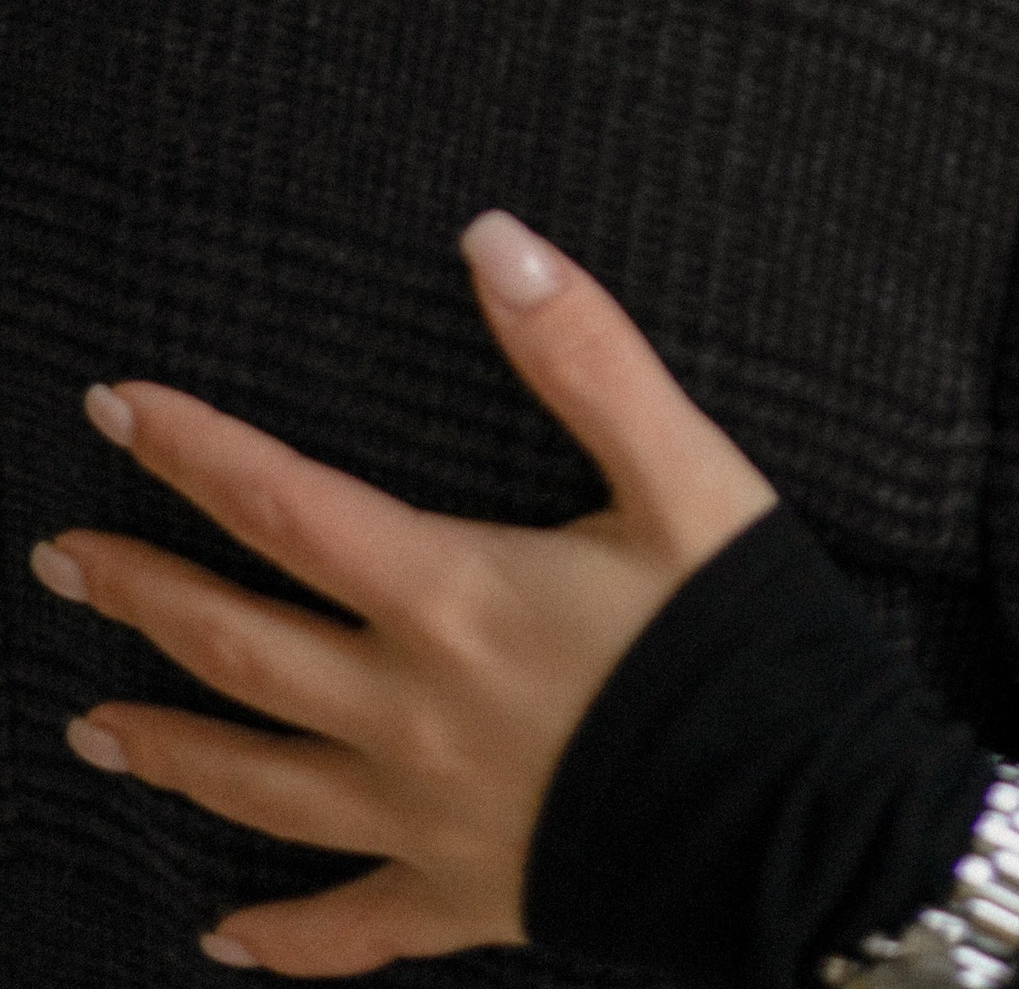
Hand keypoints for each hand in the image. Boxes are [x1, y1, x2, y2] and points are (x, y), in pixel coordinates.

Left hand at [29, 215, 777, 975]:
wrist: (806, 824)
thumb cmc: (745, 641)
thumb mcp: (683, 472)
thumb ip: (584, 353)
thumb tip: (492, 238)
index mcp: (450, 596)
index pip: (282, 505)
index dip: (190, 449)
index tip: (114, 405)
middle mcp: (409, 712)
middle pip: (237, 645)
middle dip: (140, 593)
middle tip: (60, 555)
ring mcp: (427, 816)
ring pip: (258, 783)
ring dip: (167, 747)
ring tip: (91, 723)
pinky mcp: (469, 894)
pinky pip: (348, 928)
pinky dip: (278, 940)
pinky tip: (222, 939)